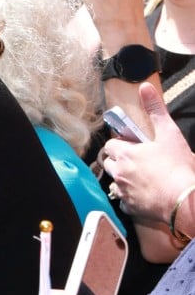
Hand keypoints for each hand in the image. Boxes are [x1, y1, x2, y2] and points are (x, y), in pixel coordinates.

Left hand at [103, 82, 194, 222]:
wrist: (186, 200)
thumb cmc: (178, 167)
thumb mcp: (169, 133)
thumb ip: (155, 109)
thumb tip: (145, 86)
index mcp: (125, 153)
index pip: (110, 145)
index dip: (120, 144)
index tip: (133, 146)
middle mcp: (119, 172)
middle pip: (109, 163)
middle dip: (119, 161)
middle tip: (138, 162)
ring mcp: (123, 191)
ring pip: (115, 183)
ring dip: (124, 180)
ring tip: (142, 179)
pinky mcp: (131, 208)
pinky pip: (125, 202)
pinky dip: (131, 199)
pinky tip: (145, 196)